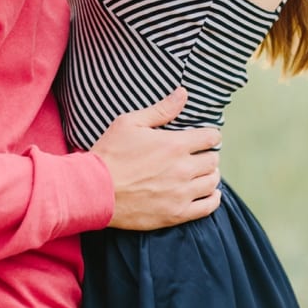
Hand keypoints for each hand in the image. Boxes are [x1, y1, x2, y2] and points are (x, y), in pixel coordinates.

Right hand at [91, 87, 222, 229]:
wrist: (94, 191)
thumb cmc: (110, 154)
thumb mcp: (131, 123)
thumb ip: (161, 109)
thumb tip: (183, 93)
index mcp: (175, 144)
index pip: (211, 137)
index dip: (210, 135)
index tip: (204, 138)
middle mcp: (183, 169)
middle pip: (213, 160)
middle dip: (208, 155)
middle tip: (198, 156)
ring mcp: (181, 193)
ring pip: (212, 182)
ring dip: (209, 175)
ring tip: (201, 174)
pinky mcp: (175, 214)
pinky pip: (207, 207)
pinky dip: (212, 198)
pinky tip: (207, 193)